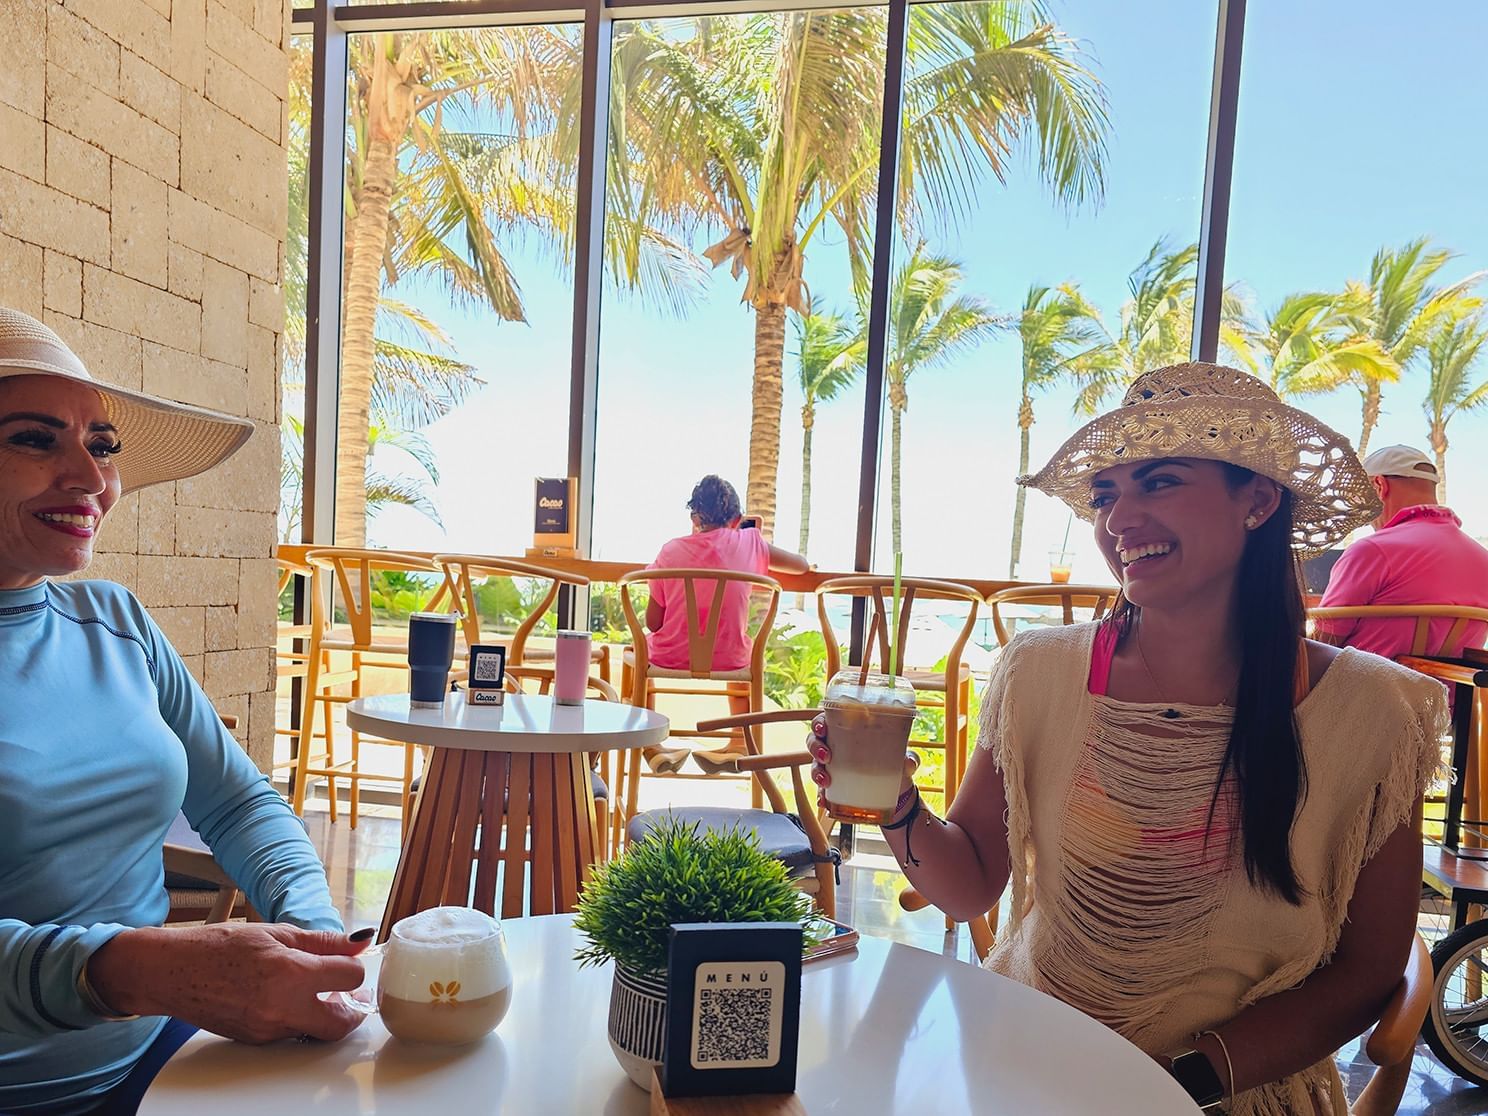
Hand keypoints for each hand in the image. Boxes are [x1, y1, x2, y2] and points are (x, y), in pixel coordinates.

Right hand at [87, 922, 371, 1043]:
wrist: (173, 973)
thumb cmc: (219, 947)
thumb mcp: (277, 933)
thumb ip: (323, 941)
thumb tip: (360, 942)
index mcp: (290, 973)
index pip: (350, 977)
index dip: (355, 966)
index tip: (351, 960)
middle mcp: (281, 1008)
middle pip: (341, 1023)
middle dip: (352, 1008)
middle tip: (350, 992)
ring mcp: (268, 1029)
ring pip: (316, 1030)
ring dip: (325, 1013)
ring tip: (316, 989)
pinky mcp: (256, 1041)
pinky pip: (292, 1033)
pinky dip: (299, 1017)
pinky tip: (288, 997)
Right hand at [807, 718, 918, 815]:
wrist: (895, 793)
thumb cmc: (895, 764)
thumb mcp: (904, 759)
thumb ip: (909, 759)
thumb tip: (910, 762)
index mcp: (848, 732)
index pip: (825, 722)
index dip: (818, 724)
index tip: (823, 729)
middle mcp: (836, 747)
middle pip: (814, 741)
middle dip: (816, 747)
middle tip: (827, 756)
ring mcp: (832, 768)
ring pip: (814, 765)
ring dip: (816, 771)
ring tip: (826, 781)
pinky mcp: (834, 788)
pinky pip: (821, 791)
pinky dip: (821, 796)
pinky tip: (824, 801)